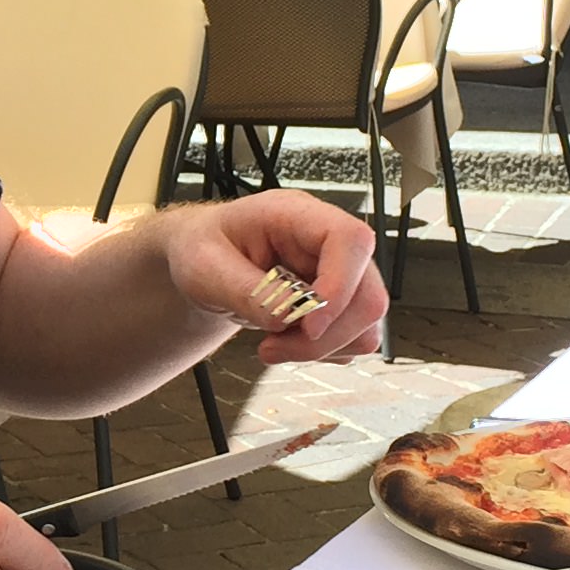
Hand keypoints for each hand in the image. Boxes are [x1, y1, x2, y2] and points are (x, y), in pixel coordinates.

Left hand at [160, 192, 386, 363]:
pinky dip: (322, 353)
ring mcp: (338, 274)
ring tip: (272, 344)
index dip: (341, 286)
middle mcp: (325, 243)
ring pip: (365, 324)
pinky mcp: (339, 304)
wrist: (201, 262)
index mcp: (295, 216)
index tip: (308, 324)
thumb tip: (289, 316)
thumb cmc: (202, 250)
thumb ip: (247, 292)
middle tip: (272, 348)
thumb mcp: (204, 268)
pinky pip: (353, 339)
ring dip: (319, 348)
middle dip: (324, 336)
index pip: (350, 240)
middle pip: (368, 294)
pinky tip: (287, 340)